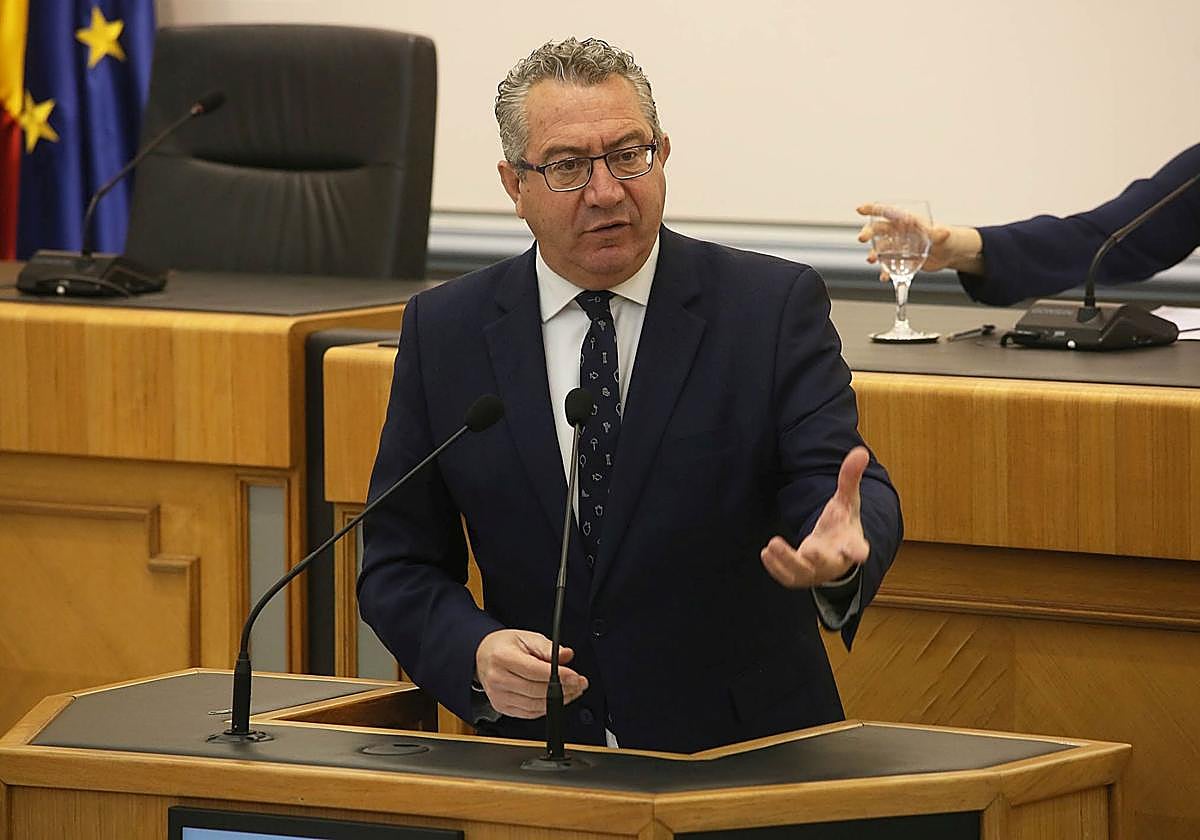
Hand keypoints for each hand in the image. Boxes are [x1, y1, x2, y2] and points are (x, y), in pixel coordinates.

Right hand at [474, 629, 588, 718]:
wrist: (482, 656)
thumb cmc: (504, 646)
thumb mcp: (526, 637)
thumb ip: (548, 648)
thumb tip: (566, 655)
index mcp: (503, 657)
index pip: (535, 671)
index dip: (559, 676)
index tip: (575, 676)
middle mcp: (498, 679)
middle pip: (536, 690)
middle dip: (563, 689)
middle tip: (579, 683)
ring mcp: (499, 696)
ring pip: (534, 705)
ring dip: (558, 700)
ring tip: (572, 691)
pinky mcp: (502, 707)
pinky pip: (529, 713)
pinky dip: (546, 708)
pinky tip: (557, 699)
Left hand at [761, 447, 869, 587]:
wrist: (834, 553)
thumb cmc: (842, 525)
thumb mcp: (846, 501)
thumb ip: (850, 478)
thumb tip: (860, 451)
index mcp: (850, 543)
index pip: (857, 548)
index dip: (857, 551)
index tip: (859, 554)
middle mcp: (834, 561)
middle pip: (828, 563)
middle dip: (819, 558)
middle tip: (809, 550)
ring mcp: (816, 572)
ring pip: (803, 572)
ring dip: (788, 561)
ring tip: (772, 544)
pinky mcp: (800, 578)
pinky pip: (788, 578)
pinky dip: (777, 568)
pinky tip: (766, 553)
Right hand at [856, 203, 980, 278]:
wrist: (948, 254)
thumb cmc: (945, 238)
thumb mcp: (942, 235)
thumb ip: (940, 234)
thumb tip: (943, 232)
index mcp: (907, 221)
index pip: (888, 212)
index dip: (874, 209)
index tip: (861, 209)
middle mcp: (898, 232)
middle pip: (878, 229)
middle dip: (869, 233)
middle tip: (862, 238)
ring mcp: (897, 246)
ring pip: (880, 248)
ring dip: (874, 253)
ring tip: (871, 260)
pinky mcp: (899, 260)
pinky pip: (888, 265)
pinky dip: (885, 272)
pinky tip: (885, 277)